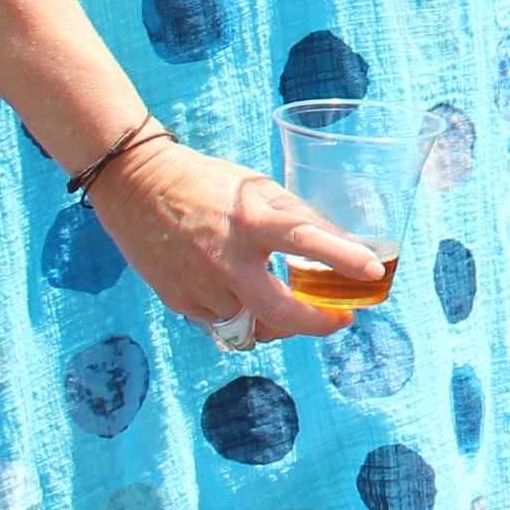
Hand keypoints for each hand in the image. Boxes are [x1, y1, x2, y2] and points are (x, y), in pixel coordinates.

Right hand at [90, 132, 382, 344]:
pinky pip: (223, 325)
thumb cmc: (207, 183)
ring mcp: (199, 285)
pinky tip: (249, 298)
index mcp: (250, 221)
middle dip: (317, 324)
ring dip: (279, 322)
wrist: (137, 187)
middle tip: (341, 318)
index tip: (372, 271)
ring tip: (295, 305)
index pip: (305, 240)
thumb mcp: (259, 188)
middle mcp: (225, 259)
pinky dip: (244, 318)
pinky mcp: (178, 301)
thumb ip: (295, 217)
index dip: (343, 257)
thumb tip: (340, 244)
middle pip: (279, 311)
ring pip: (253, 325)